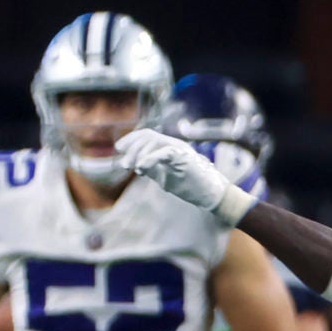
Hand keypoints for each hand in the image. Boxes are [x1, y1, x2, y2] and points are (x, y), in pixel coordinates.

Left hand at [114, 128, 256, 225]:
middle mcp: (174, 144)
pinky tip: (141, 168)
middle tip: (125, 164)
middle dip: (132, 147)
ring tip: (133, 167)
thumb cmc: (191, 186)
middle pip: (148, 135)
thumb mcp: (165, 177)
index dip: (131, 139)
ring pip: (154, 141)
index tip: (119, 149)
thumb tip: (135, 164)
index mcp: (169, 147)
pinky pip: (164, 152)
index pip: (147, 135)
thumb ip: (151, 169)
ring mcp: (180, 149)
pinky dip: (150, 159)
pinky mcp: (185, 157)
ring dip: (139, 153)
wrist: (212, 195)